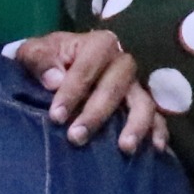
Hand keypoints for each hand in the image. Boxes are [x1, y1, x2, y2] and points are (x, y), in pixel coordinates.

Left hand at [10, 27, 163, 150]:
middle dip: (96, 114)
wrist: (62, 63)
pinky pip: (158, 116)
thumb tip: (54, 79)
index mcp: (98, 44)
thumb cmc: (49, 59)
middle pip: (115, 87)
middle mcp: (123, 62)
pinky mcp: (143, 103)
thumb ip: (40, 60)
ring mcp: (136, 84)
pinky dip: (159, 131)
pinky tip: (156, 149)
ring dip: (135, 125)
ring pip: (142, 102)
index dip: (72, 92)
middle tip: (75, 137)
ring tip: (124, 148)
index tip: (55, 116)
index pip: (87, 67)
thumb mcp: (35, 52)